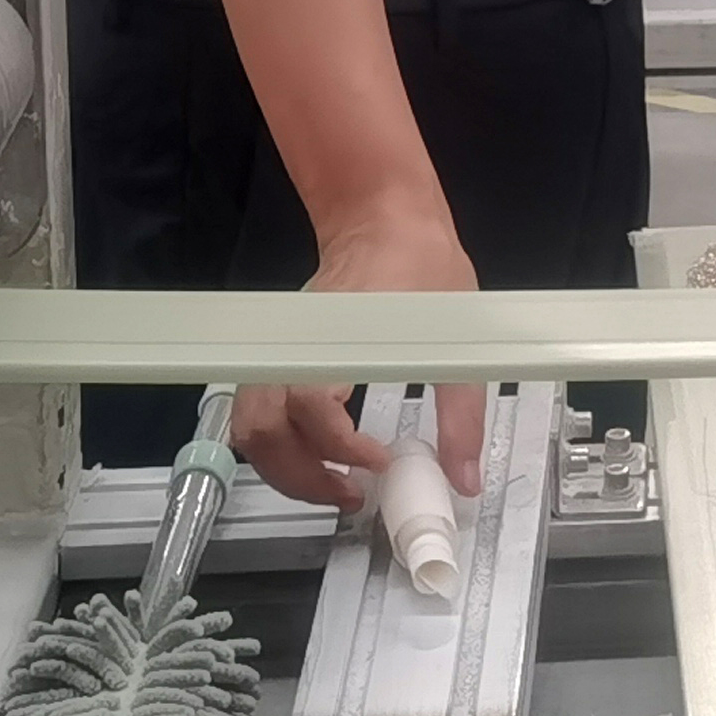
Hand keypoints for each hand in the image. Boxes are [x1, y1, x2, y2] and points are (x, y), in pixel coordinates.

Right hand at [233, 201, 482, 509]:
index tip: (376, 467)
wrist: (387, 218)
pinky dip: (277, 444)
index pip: (310, 406)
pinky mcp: (279, 355)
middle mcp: (295, 348)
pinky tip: (318, 456)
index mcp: (338, 339)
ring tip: (333, 485)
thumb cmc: (423, 268)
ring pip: (251, 427)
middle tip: (350, 497)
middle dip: (300, 478)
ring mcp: (279, 351)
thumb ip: (461, 416)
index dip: (337, 448)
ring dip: (284, 467)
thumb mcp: (459, 341)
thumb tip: (464, 480)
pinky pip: (256, 411)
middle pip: (263, 431)